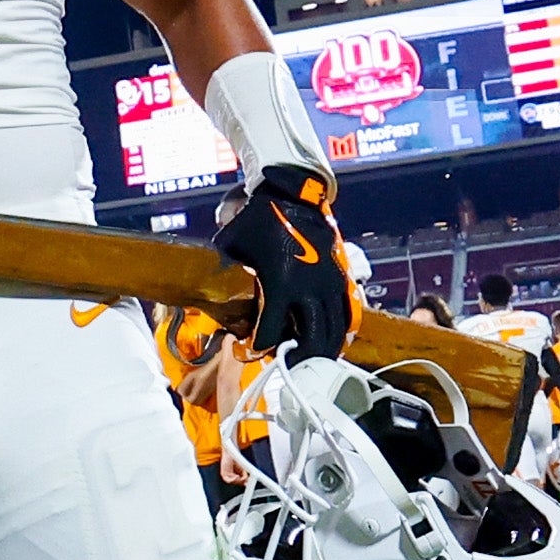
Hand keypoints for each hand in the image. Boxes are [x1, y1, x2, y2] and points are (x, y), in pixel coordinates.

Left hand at [211, 164, 353, 361]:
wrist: (293, 195)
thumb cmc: (257, 220)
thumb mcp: (231, 247)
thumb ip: (225, 275)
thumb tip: (211, 295)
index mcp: (280, 283)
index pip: (270, 330)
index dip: (257, 346)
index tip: (246, 351)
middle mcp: (309, 288)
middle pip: (311, 340)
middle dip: (297, 357)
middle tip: (284, 365)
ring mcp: (329, 284)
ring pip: (335, 331)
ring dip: (321, 350)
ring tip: (307, 361)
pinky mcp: (341, 278)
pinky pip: (347, 314)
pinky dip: (340, 331)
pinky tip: (331, 341)